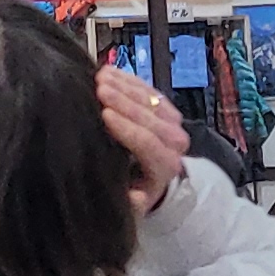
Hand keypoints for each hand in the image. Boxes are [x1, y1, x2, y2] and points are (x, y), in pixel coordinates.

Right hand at [100, 64, 190, 214]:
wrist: (149, 179)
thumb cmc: (132, 190)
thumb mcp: (129, 203)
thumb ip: (130, 202)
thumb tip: (133, 198)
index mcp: (165, 167)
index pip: (147, 143)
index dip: (126, 128)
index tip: (104, 114)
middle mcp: (175, 144)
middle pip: (150, 118)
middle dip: (124, 101)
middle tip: (100, 88)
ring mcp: (172, 122)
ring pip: (150, 99)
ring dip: (125, 86)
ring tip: (101, 77)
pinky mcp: (165, 107)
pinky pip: (149, 89)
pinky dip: (129, 80)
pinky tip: (109, 72)